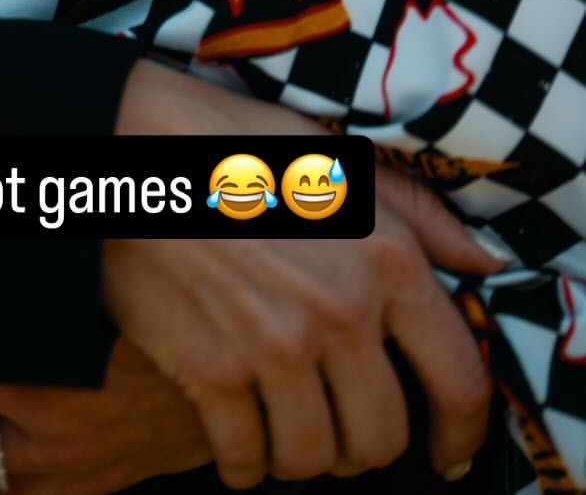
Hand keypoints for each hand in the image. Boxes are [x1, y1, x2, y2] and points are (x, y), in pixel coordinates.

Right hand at [106, 60, 496, 487]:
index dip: (461, 433)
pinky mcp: (209, 371)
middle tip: (342, 425)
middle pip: (381, 438)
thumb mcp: (338, 155)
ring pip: (314, 460)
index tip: (448, 450)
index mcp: (384, 258)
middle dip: (365, 445)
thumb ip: (418, 214)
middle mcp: (340, 311)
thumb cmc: (234, 142)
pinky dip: (242, 462)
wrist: (124, 143)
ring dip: (303, 455)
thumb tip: (481, 266)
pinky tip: (237, 434)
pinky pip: (243, 461)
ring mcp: (273, 347)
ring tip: (287, 424)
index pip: (459, 381)